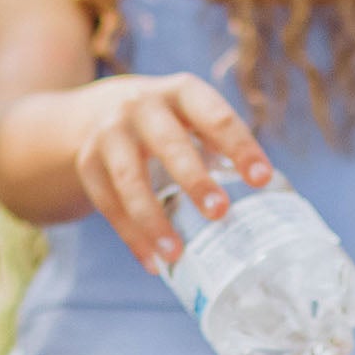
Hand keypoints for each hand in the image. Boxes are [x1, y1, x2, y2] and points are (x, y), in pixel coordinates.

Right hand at [68, 73, 272, 272]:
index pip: (215, 117)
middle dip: (194, 179)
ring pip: (130, 179)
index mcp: (181, 92)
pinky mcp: (87, 164)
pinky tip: (153, 262)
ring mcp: (110, 135)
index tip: (262, 179)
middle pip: (169, 143)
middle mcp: (141, 107)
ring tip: (177, 254)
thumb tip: (266, 199)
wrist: (97, 110)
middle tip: (220, 213)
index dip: (240, 147)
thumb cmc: (167, 121)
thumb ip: (220, 145)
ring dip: (153, 219)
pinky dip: (131, 236)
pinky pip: (109, 204)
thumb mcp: (191, 114)